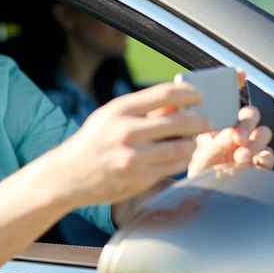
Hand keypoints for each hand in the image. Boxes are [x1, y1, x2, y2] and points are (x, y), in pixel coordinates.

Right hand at [49, 83, 210, 207]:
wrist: (67, 175)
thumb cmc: (93, 142)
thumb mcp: (110, 117)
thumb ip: (143, 109)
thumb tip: (178, 102)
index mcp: (120, 110)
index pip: (167, 94)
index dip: (190, 94)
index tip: (199, 97)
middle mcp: (127, 131)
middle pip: (182, 121)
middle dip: (201, 120)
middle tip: (205, 122)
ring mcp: (134, 157)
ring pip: (183, 147)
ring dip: (192, 143)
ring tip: (190, 141)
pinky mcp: (139, 179)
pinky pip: (174, 167)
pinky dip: (181, 160)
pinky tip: (177, 157)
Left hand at [187, 69, 273, 177]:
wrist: (198, 194)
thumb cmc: (192, 170)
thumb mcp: (190, 152)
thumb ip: (204, 140)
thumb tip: (221, 128)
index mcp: (216, 121)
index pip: (228, 97)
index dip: (235, 83)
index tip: (239, 75)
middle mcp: (234, 130)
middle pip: (250, 114)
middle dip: (247, 122)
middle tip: (237, 136)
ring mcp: (247, 146)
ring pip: (263, 133)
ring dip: (255, 142)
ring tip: (240, 157)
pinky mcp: (256, 163)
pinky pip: (269, 156)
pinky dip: (265, 157)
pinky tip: (253, 162)